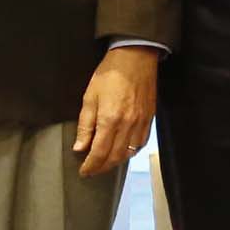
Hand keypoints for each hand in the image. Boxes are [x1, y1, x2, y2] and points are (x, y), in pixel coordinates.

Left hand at [72, 47, 157, 178]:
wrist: (135, 58)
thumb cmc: (109, 74)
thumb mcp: (89, 97)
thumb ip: (85, 125)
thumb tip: (80, 147)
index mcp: (110, 119)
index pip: (99, 152)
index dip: (91, 166)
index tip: (83, 171)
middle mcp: (127, 125)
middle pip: (115, 157)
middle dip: (102, 167)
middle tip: (92, 170)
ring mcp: (141, 123)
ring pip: (129, 153)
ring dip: (116, 162)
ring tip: (105, 163)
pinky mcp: (149, 119)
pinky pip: (140, 143)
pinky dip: (130, 152)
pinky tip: (123, 152)